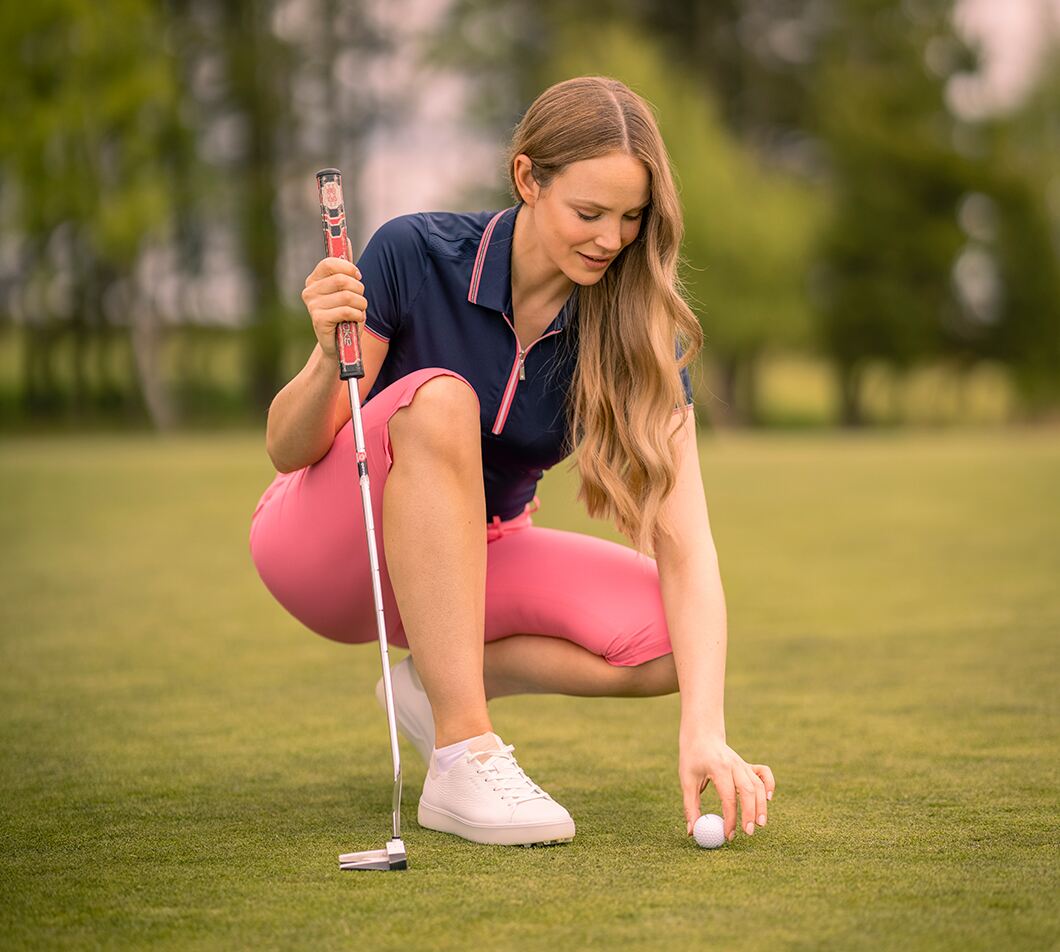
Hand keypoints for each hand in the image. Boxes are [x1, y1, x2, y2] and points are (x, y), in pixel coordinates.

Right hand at [300, 238, 364, 360]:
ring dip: (361, 304)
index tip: (357, 277)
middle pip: (343, 279)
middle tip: (360, 299)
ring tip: (358, 311)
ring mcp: (312, 306)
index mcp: (314, 280)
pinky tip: (355, 321)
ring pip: (348, 296)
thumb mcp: (346, 289)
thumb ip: (345, 267)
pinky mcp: (319, 321)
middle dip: (359, 289)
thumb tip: (346, 238)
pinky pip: (347, 311)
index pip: (331, 263)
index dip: (349, 269)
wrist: (339, 346)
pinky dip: (358, 315)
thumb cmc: (345, 315)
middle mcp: (309, 291)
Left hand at [679, 731, 774, 840]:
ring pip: (759, 785)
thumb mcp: (687, 780)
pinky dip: (769, 784)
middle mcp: (734, 764)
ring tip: (760, 824)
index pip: (728, 797)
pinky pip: (764, 773)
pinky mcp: (747, 765)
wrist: (701, 735)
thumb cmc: (692, 758)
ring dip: (762, 805)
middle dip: (750, 813)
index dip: (730, 818)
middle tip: (748, 832)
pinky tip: (769, 799)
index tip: (728, 835)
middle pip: (749, 791)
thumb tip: (692, 832)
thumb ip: (691, 806)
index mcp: (718, 767)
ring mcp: (743, 764)